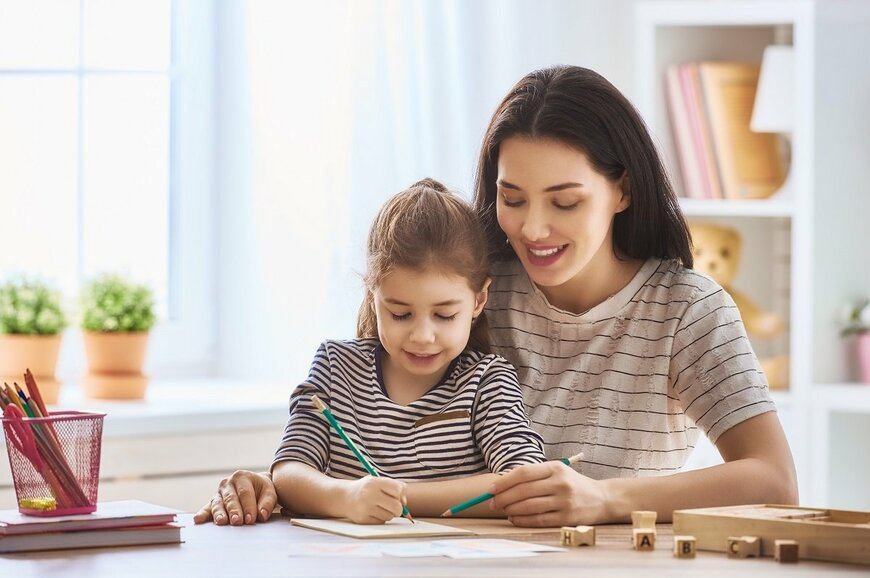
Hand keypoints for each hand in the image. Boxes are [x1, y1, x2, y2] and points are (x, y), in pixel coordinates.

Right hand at [193, 470, 277, 525]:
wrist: (254, 485)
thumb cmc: (262, 490)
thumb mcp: (269, 492)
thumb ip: (268, 503)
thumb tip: (262, 515)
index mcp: (242, 477)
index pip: (245, 493)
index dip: (248, 506)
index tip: (251, 519)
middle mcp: (228, 483)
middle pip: (230, 498)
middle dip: (234, 511)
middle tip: (237, 522)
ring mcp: (219, 493)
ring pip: (218, 503)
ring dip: (219, 513)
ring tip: (222, 522)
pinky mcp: (213, 502)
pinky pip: (207, 508)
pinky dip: (203, 514)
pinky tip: (198, 519)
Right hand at [342, 476, 406, 524]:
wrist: (344, 497)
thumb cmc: (367, 489)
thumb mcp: (378, 481)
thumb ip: (394, 487)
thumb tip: (405, 503)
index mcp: (374, 482)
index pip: (398, 489)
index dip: (400, 494)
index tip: (397, 496)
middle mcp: (369, 494)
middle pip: (396, 507)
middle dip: (399, 509)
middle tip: (394, 507)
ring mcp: (365, 507)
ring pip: (389, 516)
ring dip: (389, 514)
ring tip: (380, 508)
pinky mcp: (362, 519)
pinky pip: (381, 522)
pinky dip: (381, 518)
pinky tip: (373, 512)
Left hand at [488, 461, 608, 526]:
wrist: (603, 498)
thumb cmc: (573, 484)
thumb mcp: (556, 472)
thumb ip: (534, 475)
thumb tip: (502, 483)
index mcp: (555, 468)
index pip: (523, 473)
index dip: (504, 482)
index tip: (491, 489)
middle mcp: (560, 483)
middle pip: (523, 491)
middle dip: (503, 498)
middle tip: (492, 503)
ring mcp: (564, 501)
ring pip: (529, 506)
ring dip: (511, 510)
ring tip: (503, 511)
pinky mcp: (567, 518)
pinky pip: (538, 520)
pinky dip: (523, 520)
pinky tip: (515, 519)